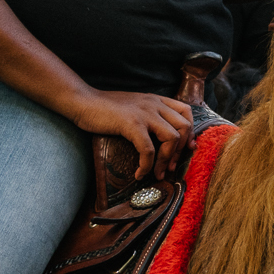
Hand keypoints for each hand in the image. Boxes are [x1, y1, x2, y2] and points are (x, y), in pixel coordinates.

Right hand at [67, 89, 192, 180]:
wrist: (83, 101)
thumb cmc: (104, 108)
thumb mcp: (133, 106)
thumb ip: (147, 115)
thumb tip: (157, 136)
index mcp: (156, 100)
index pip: (186, 112)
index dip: (190, 133)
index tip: (186, 149)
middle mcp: (154, 104)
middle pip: (184, 127)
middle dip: (181, 151)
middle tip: (170, 166)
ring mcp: (144, 113)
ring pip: (172, 138)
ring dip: (166, 160)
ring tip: (157, 173)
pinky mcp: (131, 124)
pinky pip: (148, 149)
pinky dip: (146, 165)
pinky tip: (139, 173)